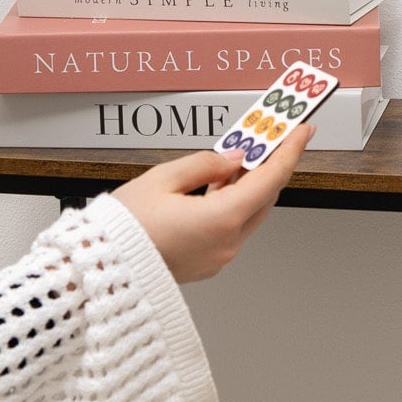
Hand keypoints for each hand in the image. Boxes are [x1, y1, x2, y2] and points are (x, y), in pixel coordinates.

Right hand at [111, 125, 311, 283]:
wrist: (99, 270)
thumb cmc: (122, 230)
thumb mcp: (162, 179)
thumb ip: (205, 164)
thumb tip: (232, 159)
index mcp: (220, 220)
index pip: (270, 179)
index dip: (290, 151)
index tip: (302, 130)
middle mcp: (226, 243)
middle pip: (263, 197)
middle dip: (269, 165)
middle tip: (271, 137)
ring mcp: (218, 256)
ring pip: (248, 213)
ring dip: (248, 184)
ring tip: (242, 154)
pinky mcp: (207, 262)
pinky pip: (230, 227)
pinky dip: (232, 203)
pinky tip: (221, 183)